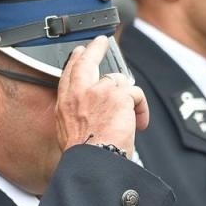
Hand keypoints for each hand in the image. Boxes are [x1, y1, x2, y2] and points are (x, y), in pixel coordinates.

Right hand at [56, 36, 147, 155]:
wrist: (93, 162)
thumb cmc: (84, 154)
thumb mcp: (67, 132)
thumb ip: (74, 115)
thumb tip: (84, 111)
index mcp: (65, 103)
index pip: (68, 74)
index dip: (75, 60)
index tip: (80, 52)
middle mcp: (79, 93)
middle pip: (87, 61)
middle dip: (95, 48)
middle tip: (102, 42)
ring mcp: (99, 91)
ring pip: (120, 81)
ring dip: (129, 98)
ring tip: (131, 118)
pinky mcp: (118, 95)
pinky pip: (135, 94)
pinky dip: (141, 109)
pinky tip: (139, 124)